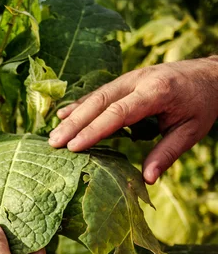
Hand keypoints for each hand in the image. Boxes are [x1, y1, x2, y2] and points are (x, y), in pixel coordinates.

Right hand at [49, 57, 217, 183]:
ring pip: (96, 95)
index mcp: (156, 91)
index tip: (73, 147)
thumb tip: (147, 180)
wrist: (211, 73)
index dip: (94, 130)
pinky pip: (100, 92)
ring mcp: (131, 77)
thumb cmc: (202, 104)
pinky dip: (81, 104)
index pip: (118, 112)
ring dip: (74, 115)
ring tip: (53, 135)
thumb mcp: (191, 131)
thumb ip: (168, 153)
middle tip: (53, 144)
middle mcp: (139, 80)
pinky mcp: (127, 79)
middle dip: (75, 123)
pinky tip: (64, 115)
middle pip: (100, 102)